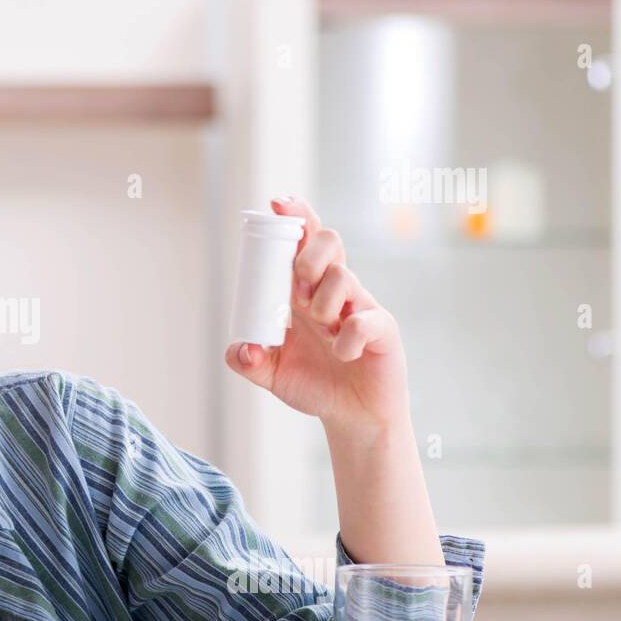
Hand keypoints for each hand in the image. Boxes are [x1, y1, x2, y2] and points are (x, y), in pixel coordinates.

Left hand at [224, 197, 410, 433]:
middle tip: (298, 290)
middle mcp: (333, 292)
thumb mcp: (272, 374)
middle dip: (308, 256)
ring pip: (344, 276)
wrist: (352, 417)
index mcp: (305, 292)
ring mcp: (360, 307)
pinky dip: (347, 338)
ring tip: (322, 330)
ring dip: (324, 303)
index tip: (278, 203)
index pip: (302, 244)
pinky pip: (363, 320)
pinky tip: (342, 354)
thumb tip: (239, 348)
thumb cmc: (315, 384)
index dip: (295, 219)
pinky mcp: (381, 329)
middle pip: (328, 242)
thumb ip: (249, 361)